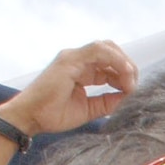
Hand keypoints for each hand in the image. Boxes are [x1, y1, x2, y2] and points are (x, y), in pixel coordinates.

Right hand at [0, 41, 138, 136]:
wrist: (30, 117)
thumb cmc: (53, 115)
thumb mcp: (89, 109)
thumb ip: (107, 102)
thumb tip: (128, 97)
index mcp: (82, 70)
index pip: (110, 64)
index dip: (125, 76)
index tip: (132, 92)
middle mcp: (78, 60)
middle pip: (111, 51)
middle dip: (128, 66)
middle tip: (134, 86)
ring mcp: (72, 58)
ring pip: (107, 47)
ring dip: (124, 63)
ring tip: (130, 83)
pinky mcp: (69, 60)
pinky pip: (98, 50)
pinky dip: (115, 60)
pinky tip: (124, 76)